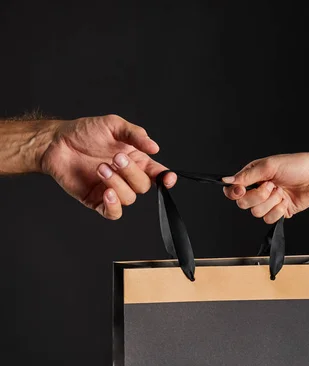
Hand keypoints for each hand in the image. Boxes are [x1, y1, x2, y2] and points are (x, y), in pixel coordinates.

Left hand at [40, 115, 175, 218]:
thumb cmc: (84, 132)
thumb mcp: (113, 125)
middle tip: (115, 158)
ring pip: (129, 198)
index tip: (167, 178)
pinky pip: (114, 213)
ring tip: (100, 168)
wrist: (57, 143)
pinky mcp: (98, 201)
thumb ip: (135, 134)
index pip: (157, 173)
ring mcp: (113, 190)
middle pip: (144, 186)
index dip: (166, 178)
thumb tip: (155, 147)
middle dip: (131, 173)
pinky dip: (114, 205)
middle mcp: (126, 177)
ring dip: (117, 183)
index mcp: (136, 160)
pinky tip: (107, 192)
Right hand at [222, 152, 308, 223]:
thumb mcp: (270, 166)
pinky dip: (278, 210)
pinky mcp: (279, 212)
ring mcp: (269, 202)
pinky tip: (286, 201)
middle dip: (258, 197)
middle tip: (271, 186)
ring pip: (256, 213)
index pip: (233, 189)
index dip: (234, 193)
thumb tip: (227, 181)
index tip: (240, 190)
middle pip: (243, 204)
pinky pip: (269, 219)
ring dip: (271, 203)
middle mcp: (259, 189)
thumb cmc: (299, 165)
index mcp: (253, 176)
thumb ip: (247, 175)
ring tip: (282, 192)